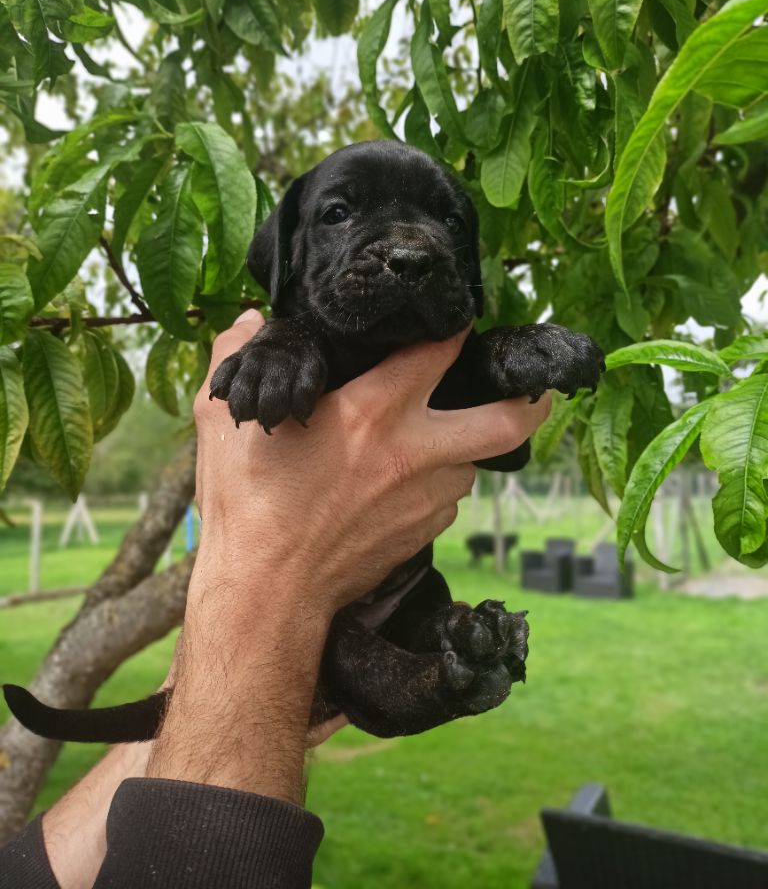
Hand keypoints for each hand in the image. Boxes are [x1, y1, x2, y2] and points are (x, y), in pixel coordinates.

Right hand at [148, 310, 550, 800]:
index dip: (456, 330)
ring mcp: (426, 497)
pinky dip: (438, 484)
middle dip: (531, 400)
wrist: (269, 592)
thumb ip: (235, 356)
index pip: (440, 351)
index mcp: (372, 410)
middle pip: (506, 420)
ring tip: (444, 436)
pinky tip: (409, 481)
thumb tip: (250, 320)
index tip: (458, 323)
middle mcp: (414, 450)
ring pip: (475, 462)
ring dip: (466, 446)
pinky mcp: (424, 534)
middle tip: (532, 387)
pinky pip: (448, 498)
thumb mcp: (225, 420)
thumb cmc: (248, 503)